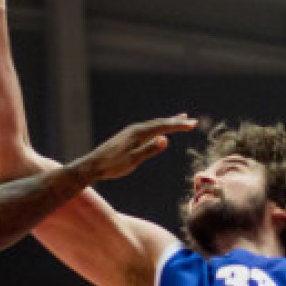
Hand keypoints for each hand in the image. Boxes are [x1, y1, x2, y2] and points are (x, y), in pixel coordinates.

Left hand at [74, 115, 197, 182]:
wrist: (92, 166)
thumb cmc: (112, 165)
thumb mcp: (132, 160)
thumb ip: (149, 150)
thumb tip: (165, 139)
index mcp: (139, 133)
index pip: (163, 126)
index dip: (178, 125)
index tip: (192, 124)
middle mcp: (136, 129)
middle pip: (160, 122)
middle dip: (176, 122)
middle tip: (192, 121)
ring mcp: (131, 132)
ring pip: (154, 125)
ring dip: (168, 122)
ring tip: (180, 119)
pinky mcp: (128, 137)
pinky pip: (148, 129)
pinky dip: (158, 127)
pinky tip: (159, 131)